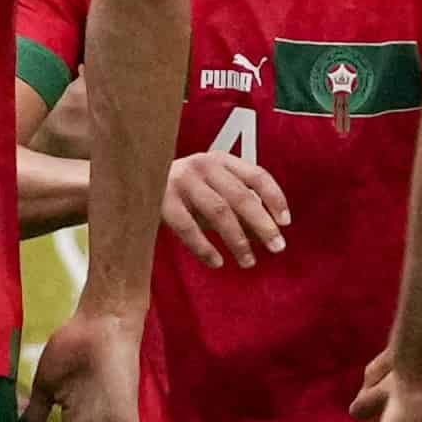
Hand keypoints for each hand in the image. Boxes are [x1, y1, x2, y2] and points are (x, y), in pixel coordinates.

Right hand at [163, 147, 288, 266]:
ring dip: (237, 239)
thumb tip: (266, 234)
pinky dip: (204, 247)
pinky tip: (217, 262)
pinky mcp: (162, 200)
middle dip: (262, 224)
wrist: (136, 178)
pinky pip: (188, 228)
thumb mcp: (212, 189)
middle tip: (277, 247)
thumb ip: (237, 206)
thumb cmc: (183, 189)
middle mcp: (204, 166)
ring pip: (218, 212)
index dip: (274, 198)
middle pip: (240, 196)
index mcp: (221, 160)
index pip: (257, 175)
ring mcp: (182, 181)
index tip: (285, 222)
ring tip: (248, 261)